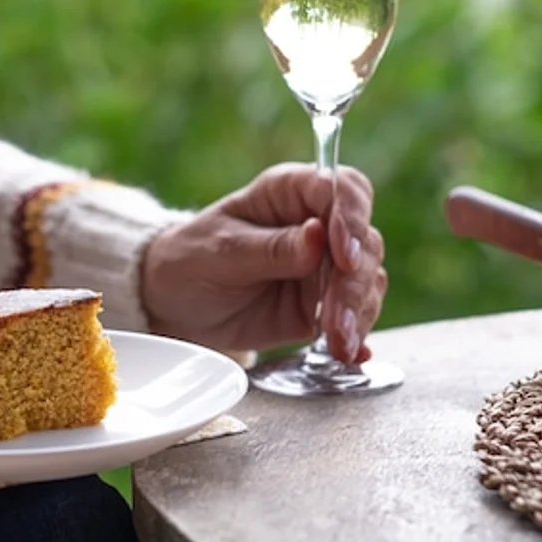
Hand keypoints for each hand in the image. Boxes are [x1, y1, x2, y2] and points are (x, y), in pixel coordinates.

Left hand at [140, 163, 386, 362]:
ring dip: (358, 312)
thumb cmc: (191, 261)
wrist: (174, 304)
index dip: (352, 217)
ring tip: (337, 342)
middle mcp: (318, 224)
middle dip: (354, 283)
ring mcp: (324, 266)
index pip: (342, 188)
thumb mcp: (222, 252)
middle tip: (336, 318)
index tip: (343, 256)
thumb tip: (318, 235)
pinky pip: (356, 314)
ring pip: (366, 280)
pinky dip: (357, 333)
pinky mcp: (324, 304)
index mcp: (289, 192)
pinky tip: (352, 353)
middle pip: (363, 241)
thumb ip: (271, 247)